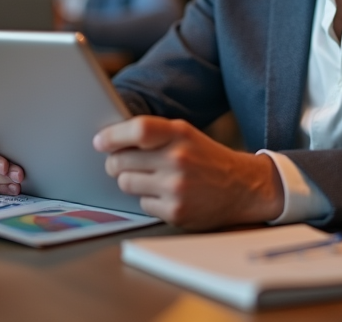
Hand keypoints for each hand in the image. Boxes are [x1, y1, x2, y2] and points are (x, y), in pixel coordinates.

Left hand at [94, 116, 283, 228]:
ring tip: (149, 178)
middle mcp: (178, 159)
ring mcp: (176, 187)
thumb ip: (153, 133)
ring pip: (125, 183)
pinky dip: (148, 199)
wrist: (243, 187)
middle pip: (121, 160)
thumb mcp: (185, 134)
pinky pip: (141, 204)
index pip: (137, 130)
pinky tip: (165, 194)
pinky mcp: (176, 211)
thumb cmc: (206, 157)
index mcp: (179, 133)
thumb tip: (109, 139)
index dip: (112, 135)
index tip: (99, 141)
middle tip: (120, 162)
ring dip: (130, 180)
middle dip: (115, 162)